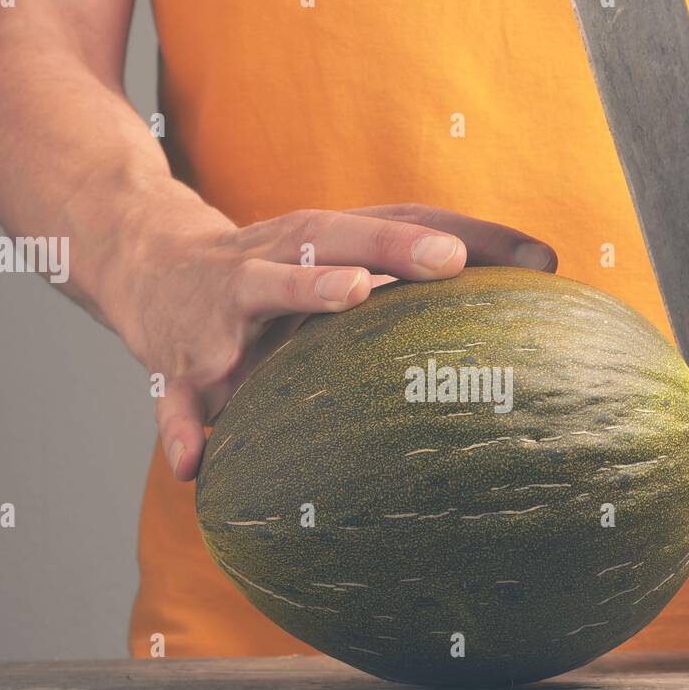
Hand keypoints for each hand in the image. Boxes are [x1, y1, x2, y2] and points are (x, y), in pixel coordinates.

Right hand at [103, 198, 556, 479]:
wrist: (145, 265)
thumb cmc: (270, 269)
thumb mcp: (333, 259)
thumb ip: (418, 268)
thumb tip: (543, 271)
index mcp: (315, 239)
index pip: (393, 224)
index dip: (458, 236)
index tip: (527, 257)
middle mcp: (272, 261)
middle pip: (334, 241)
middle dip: (390, 245)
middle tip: (446, 258)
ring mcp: (223, 311)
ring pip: (260, 291)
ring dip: (304, 291)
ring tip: (349, 296)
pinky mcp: (181, 365)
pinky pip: (179, 402)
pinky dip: (183, 429)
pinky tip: (197, 465)